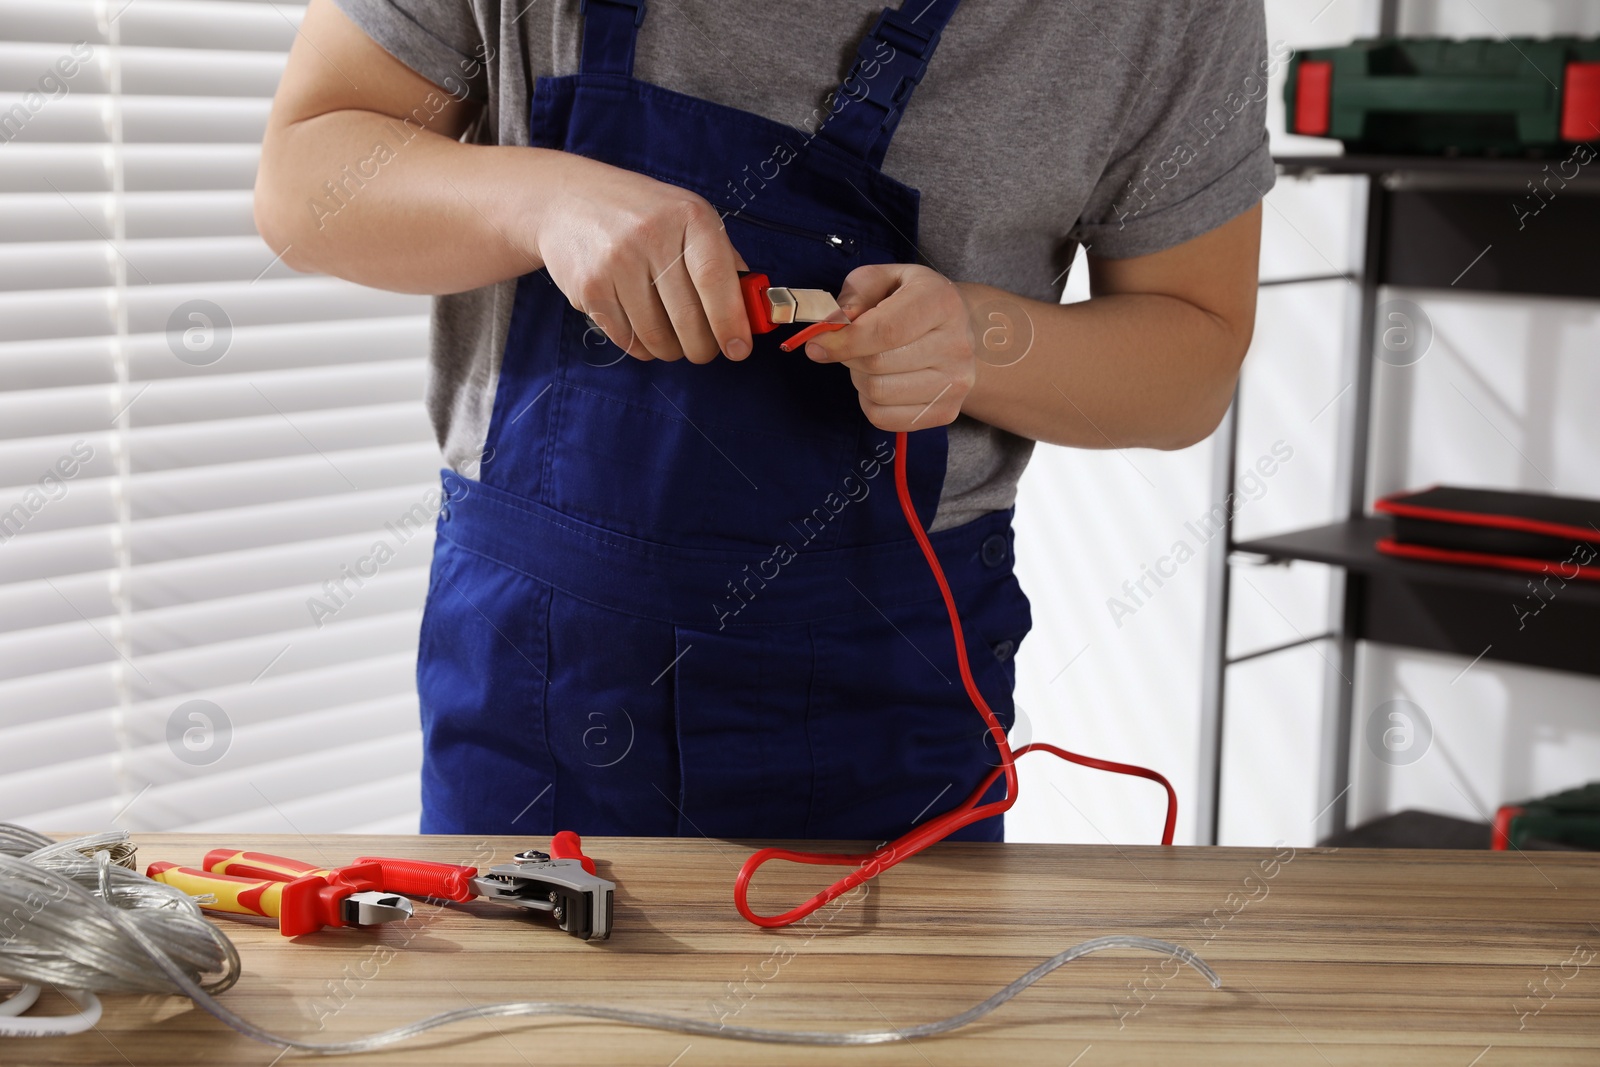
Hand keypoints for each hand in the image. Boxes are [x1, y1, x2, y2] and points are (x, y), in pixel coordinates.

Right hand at [533, 154, 751, 363]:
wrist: (567, 200)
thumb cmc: (641, 215)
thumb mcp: (687, 219)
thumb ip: (722, 262)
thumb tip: (752, 313)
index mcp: (688, 216)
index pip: (715, 279)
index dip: (730, 321)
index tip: (738, 349)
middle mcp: (651, 236)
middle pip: (688, 317)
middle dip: (703, 347)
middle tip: (705, 349)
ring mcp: (616, 262)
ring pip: (657, 337)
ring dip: (672, 350)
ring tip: (673, 339)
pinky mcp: (589, 287)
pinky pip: (628, 339)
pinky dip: (643, 347)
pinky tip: (644, 329)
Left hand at [803, 264, 975, 430]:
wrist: (959, 328)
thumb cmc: (912, 300)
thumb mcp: (884, 278)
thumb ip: (855, 294)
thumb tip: (832, 325)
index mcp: (942, 303)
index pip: (885, 331)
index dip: (844, 341)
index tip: (816, 344)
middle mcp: (957, 345)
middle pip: (877, 365)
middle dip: (849, 356)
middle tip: (851, 345)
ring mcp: (955, 383)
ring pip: (878, 394)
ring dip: (859, 378)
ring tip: (871, 360)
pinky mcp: (946, 412)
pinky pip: (884, 418)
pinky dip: (869, 402)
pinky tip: (882, 381)